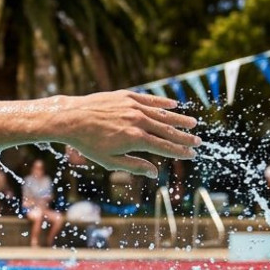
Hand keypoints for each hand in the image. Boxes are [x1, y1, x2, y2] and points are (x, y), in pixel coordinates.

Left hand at [56, 91, 197, 176]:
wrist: (70, 118)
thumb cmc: (88, 144)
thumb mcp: (109, 161)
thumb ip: (134, 166)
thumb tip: (155, 174)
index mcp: (135, 139)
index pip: (164, 147)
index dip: (179, 152)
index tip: (192, 155)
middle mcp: (138, 121)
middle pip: (167, 130)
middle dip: (184, 137)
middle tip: (198, 142)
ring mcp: (133, 106)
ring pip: (162, 114)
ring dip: (178, 119)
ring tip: (192, 123)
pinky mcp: (126, 96)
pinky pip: (149, 99)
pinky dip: (162, 103)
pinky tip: (174, 105)